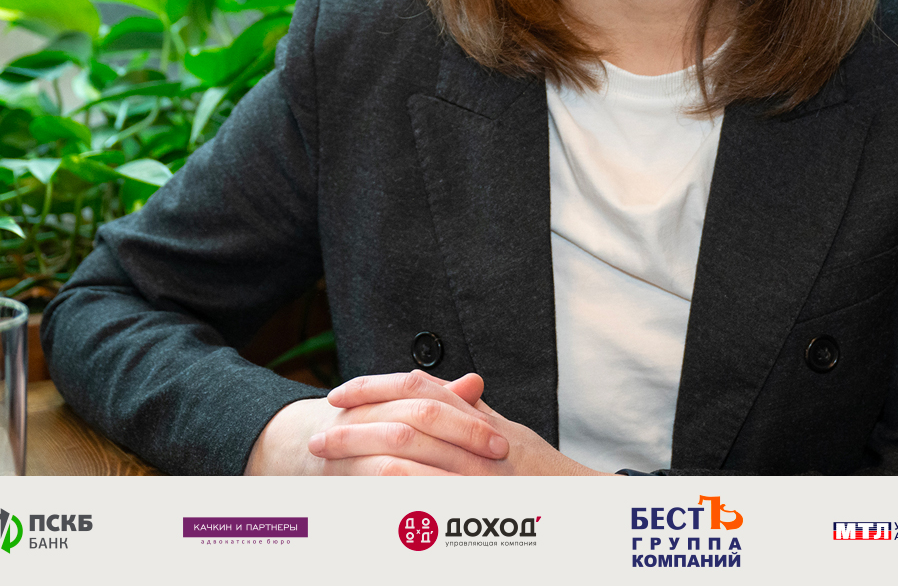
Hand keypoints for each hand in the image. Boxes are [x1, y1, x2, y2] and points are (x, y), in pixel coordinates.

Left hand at [249, 369, 607, 475]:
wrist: (579, 506)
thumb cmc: (543, 474)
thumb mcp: (508, 433)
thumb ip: (474, 411)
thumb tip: (454, 386)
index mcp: (477, 417)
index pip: (419, 389)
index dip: (375, 387)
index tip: (339, 394)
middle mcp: (475, 441)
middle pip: (404, 422)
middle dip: (355, 429)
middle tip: (318, 437)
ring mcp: (474, 477)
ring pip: (405, 461)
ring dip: (359, 465)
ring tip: (326, 469)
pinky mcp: (470, 510)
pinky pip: (419, 504)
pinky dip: (384, 502)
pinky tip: (354, 503)